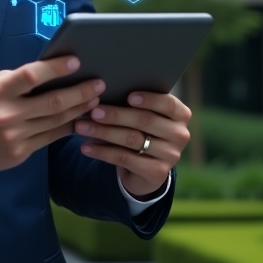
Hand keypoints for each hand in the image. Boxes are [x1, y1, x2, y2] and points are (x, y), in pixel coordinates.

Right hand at [0, 57, 103, 178]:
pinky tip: (78, 119)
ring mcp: (15, 136)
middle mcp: (7, 114)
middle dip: (80, 92)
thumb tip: (45, 72)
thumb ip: (13, 80)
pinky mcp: (20, 153)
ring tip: (94, 100)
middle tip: (97, 84)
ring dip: (79, 110)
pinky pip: (50, 138)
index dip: (55, 68)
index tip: (75, 61)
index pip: (31, 76)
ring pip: (56, 121)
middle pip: (53, 102)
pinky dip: (67, 127)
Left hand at [74, 91, 190, 197]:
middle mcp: (180, 134)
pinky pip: (124, 159)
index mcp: (180, 114)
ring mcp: (171, 155)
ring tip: (82, 127)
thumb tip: (100, 90)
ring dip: (103, 132)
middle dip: (115, 115)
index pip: (168, 104)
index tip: (128, 96)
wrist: (146, 166)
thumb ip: (132, 103)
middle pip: (145, 121)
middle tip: (92, 111)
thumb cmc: (141, 129)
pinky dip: (102, 152)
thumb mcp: (143, 114)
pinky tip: (86, 147)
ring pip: (132, 139)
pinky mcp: (156, 172)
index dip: (149, 99)